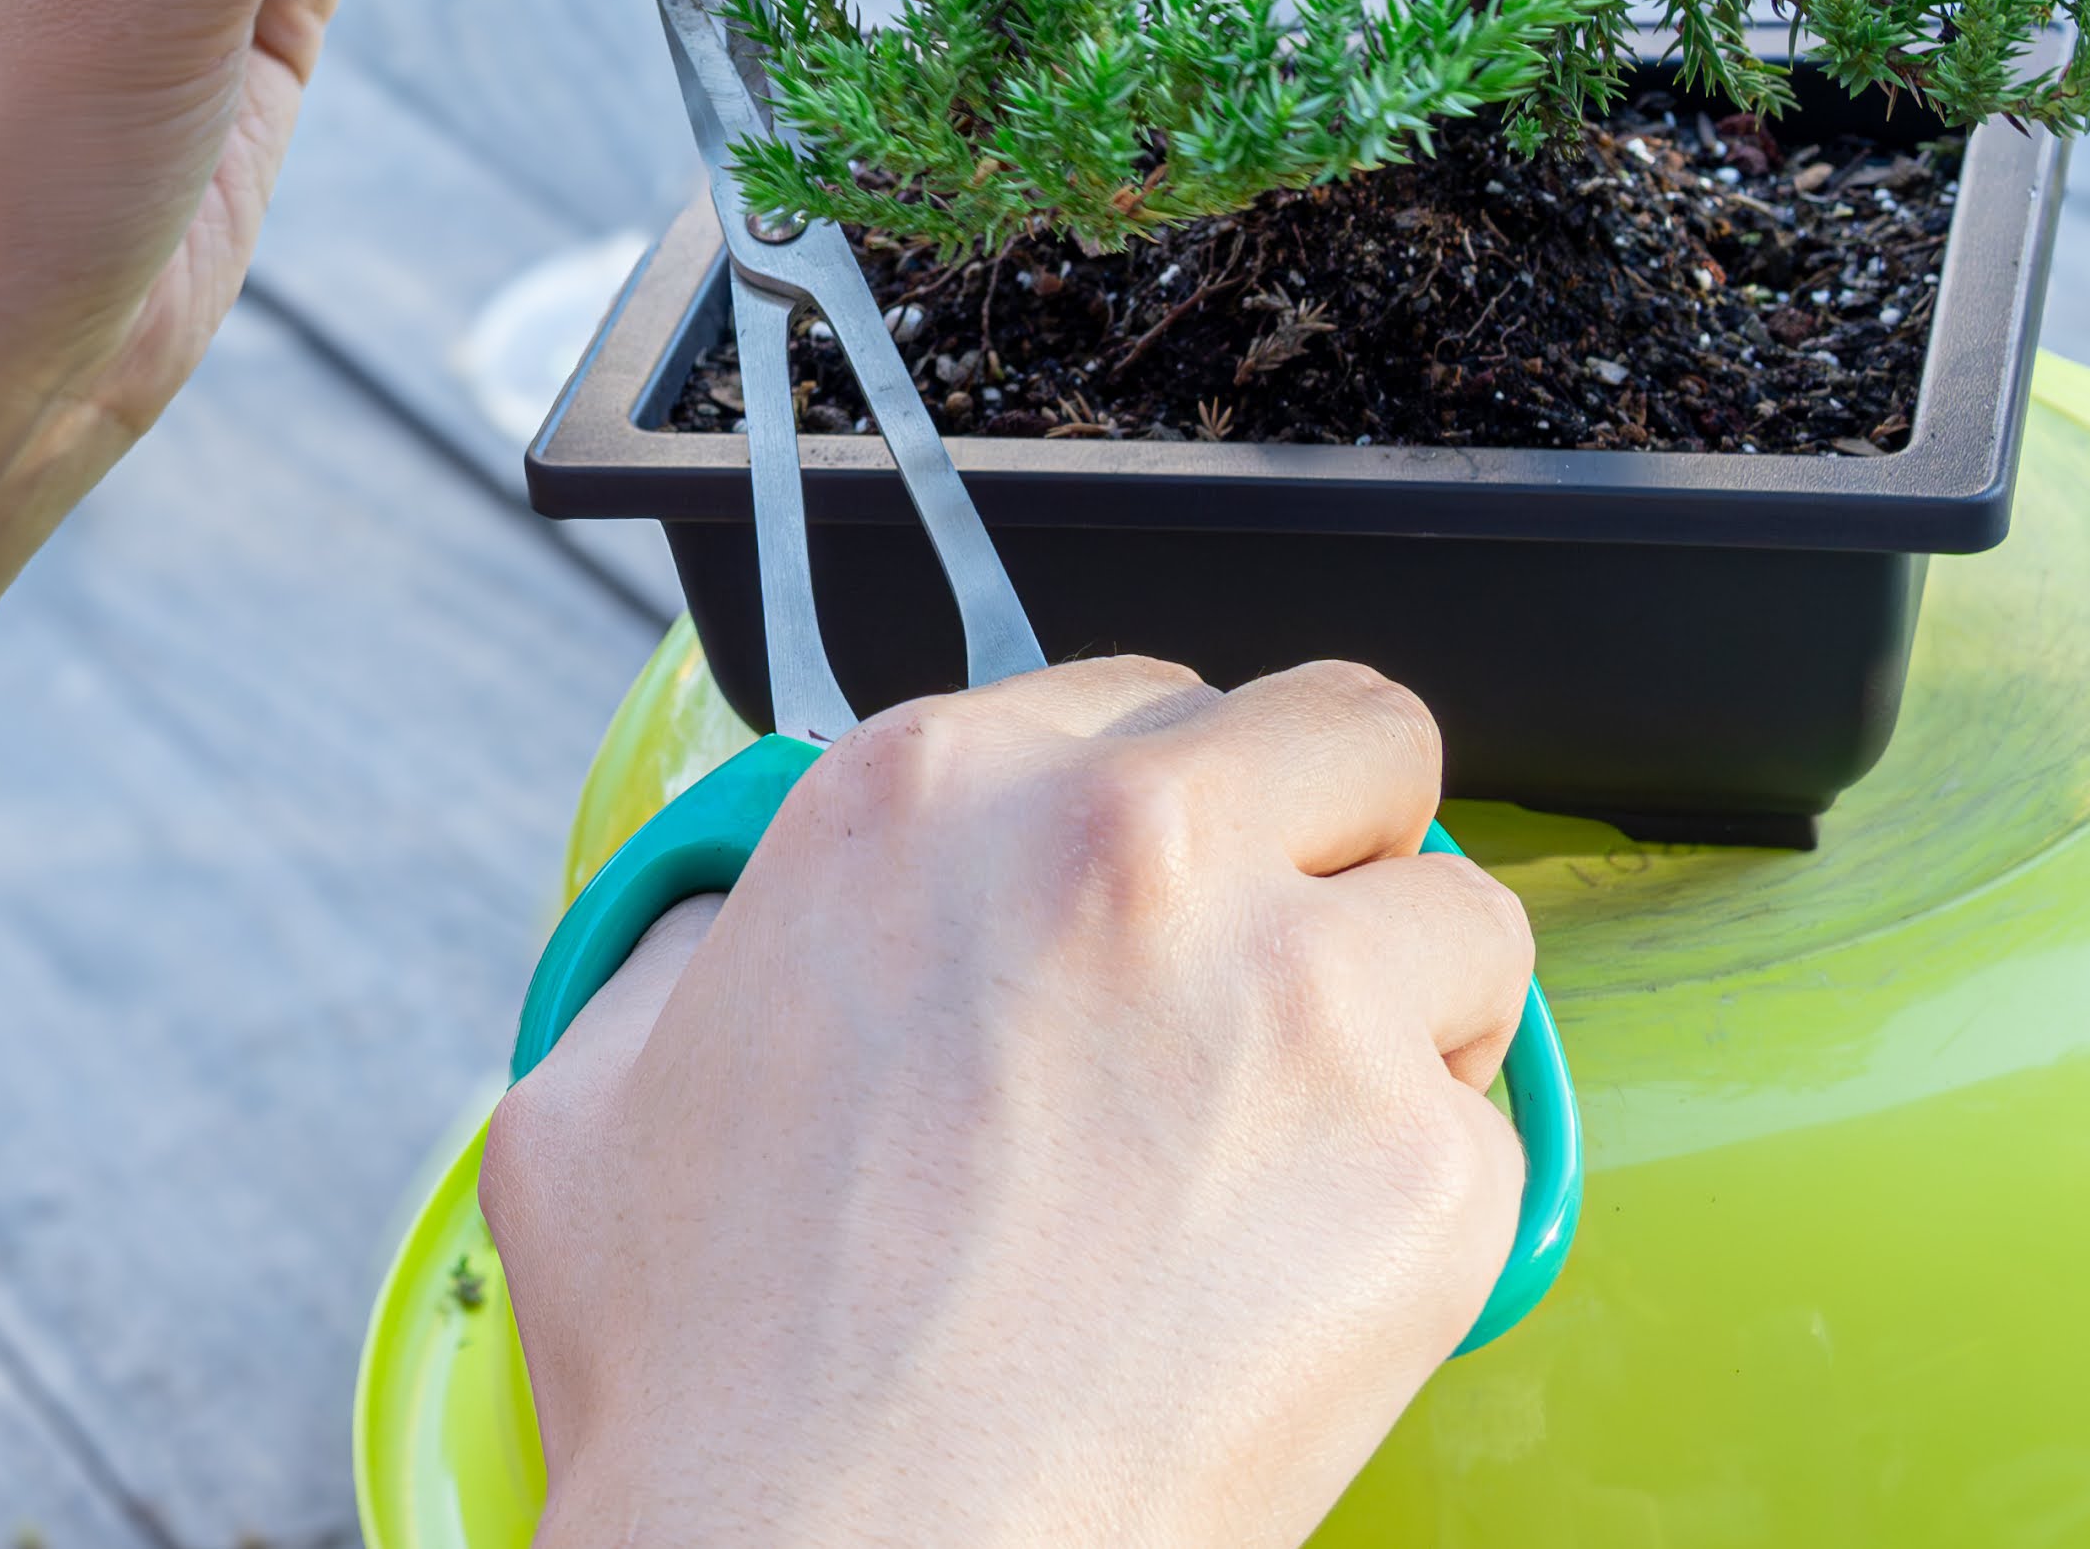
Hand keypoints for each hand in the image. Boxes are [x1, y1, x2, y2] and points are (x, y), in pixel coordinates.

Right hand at [484, 659, 1535, 1548]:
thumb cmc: (717, 1387)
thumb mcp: (595, 1093)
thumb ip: (696, 951)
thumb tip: (741, 929)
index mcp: (924, 796)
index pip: (1141, 702)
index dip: (1153, 820)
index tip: (1142, 916)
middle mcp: (1121, 849)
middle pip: (1347, 734)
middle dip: (1325, 845)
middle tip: (1270, 981)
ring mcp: (1292, 994)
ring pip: (1461, 915)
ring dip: (1404, 1013)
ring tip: (1295, 1147)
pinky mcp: (1418, 1161)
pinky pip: (1494, 1120)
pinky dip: (1424, 1196)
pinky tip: (1300, 1275)